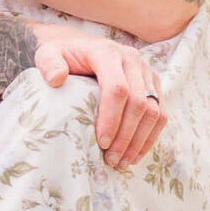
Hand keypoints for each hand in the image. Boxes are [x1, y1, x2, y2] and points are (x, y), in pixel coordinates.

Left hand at [33, 29, 166, 168]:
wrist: (82, 48)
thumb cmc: (65, 56)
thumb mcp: (48, 54)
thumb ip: (49, 63)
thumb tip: (57, 79)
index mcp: (108, 53)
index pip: (117, 89)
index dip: (112, 118)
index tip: (102, 142)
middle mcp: (132, 60)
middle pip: (139, 103)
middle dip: (126, 136)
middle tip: (111, 160)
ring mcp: (146, 73)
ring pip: (154, 111)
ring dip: (139, 141)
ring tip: (121, 162)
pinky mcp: (154, 85)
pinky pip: (161, 114)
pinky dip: (149, 137)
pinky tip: (135, 155)